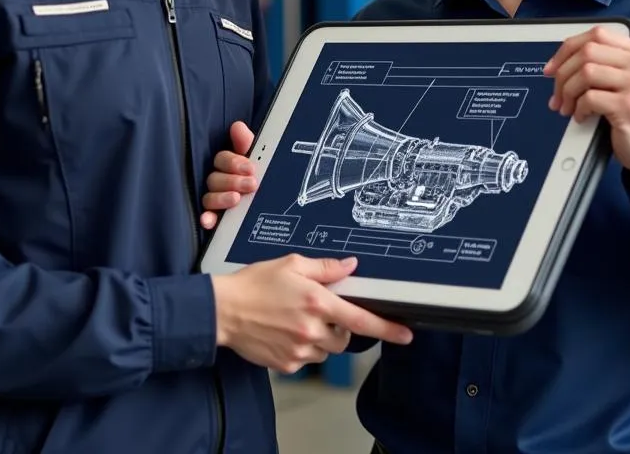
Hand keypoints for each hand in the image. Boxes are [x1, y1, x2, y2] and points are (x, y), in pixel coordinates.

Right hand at [200, 121, 257, 229]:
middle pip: (215, 179)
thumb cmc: (259, 174)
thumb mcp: (257, 157)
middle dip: (233, 181)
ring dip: (221, 198)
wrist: (273, 204)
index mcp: (227, 164)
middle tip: (251, 184)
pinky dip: (206, 219)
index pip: (222, 159)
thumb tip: (237, 126)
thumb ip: (246, 143)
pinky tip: (208, 221)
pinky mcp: (216, 218)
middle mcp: (217, 181)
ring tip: (236, 199)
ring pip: (209, 197)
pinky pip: (206, 218)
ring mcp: (214, 200)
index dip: (234, 162)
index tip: (250, 168)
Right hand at [211, 254, 412, 373]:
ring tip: (295, 320)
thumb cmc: (255, 283)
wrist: (223, 311)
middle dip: (338, 327)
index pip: (361, 320)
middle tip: (316, 311)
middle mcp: (312, 330)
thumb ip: (324, 267)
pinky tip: (283, 333)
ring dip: (320, 339)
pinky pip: (307, 360)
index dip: (387, 328)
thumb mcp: (291, 264)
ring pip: (327, 351)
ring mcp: (300, 351)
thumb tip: (351, 265)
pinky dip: (302, 349)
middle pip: (344, 337)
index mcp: (318, 302)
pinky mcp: (288, 365)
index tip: (406, 334)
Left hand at [544, 26, 629, 184]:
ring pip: (585, 73)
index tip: (552, 68)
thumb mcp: (624, 80)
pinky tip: (581, 116)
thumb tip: (558, 63)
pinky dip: (578, 108)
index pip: (596, 35)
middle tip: (557, 95)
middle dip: (562, 74)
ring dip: (567, 92)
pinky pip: (589, 98)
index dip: (566, 50)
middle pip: (587, 52)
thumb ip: (601, 63)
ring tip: (567, 107)